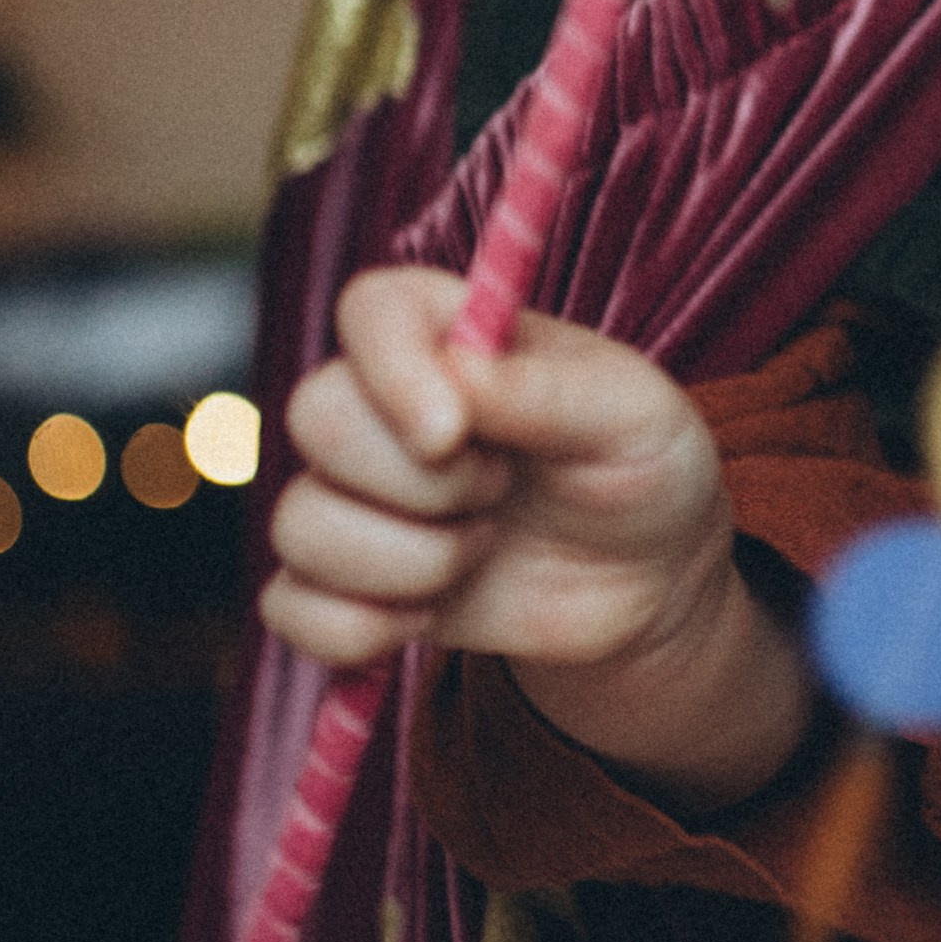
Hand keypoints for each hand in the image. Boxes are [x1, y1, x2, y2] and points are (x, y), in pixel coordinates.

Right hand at [262, 265, 733, 676]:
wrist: (648, 579)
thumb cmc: (642, 465)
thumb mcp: (630, 415)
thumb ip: (546, 392)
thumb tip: (457, 374)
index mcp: (448, 331)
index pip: (370, 311)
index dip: (391, 371)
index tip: (451, 435)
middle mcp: (382, 402)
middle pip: (316, 417)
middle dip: (421, 483)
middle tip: (500, 491)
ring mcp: (356, 494)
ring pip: (301, 524)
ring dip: (409, 562)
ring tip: (482, 548)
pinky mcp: (346, 582)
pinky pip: (292, 609)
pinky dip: (359, 630)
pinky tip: (429, 614)